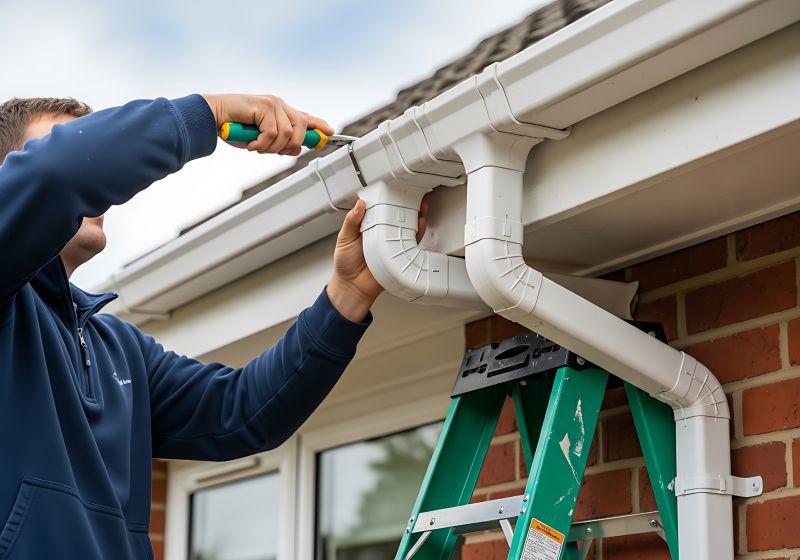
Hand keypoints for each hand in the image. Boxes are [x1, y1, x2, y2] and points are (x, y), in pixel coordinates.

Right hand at [201, 94, 333, 155]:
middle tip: (272, 151)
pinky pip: (273, 133)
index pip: (304, 118)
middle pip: (301, 129)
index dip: (318, 126)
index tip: (330, 132)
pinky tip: (252, 143)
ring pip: (287, 134)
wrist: (213, 117)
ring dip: (271, 147)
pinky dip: (262, 144)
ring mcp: (273, 104)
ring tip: (257, 146)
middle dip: (290, 146)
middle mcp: (279, 105)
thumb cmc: (234, 128)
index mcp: (280, 112)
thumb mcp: (261, 139)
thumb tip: (296, 148)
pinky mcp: (265, 105)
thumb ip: (279, 142)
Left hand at [327, 198, 428, 321]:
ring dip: (415, 218)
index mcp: (369, 226)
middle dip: (407, 206)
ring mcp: (391, 244)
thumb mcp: (344, 238)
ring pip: (407, 228)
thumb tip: (359, 205)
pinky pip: (411, 244)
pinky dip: (417, 235)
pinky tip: (418, 227)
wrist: (352, 287)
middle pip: (397, 216)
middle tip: (412, 197)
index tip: (393, 190)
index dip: (387, 199)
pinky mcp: (398, 256)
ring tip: (419, 209)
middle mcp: (382, 233)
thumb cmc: (345, 264)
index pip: (380, 209)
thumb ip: (351, 222)